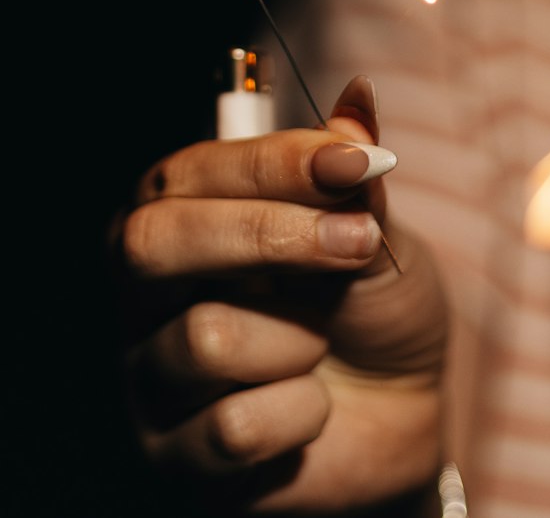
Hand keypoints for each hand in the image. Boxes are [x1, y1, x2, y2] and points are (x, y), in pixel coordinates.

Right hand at [111, 76, 448, 514]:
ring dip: (298, 339)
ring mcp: (148, 373)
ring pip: (204, 337)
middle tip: (357, 242)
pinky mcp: (172, 455)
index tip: (352, 162)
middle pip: (151, 242)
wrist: (405, 412)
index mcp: (178, 215)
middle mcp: (144, 288)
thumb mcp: (374, 232)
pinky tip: (308, 409)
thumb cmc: (373, 302)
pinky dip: (301, 414)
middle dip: (265, 238)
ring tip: (320, 346)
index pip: (188, 173)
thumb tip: (358, 95)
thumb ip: (353, 176)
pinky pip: (234, 426)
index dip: (270, 164)